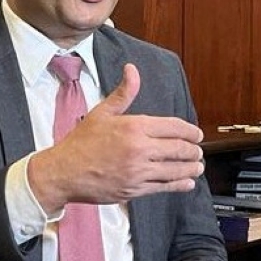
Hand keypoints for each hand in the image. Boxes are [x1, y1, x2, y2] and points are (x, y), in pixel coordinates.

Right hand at [27, 63, 203, 212]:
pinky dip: (180, 185)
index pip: (174, 127)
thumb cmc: (81, 143)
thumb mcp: (101, 113)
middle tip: (197, 151)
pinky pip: (165, 187)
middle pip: (179, 149)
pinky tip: (186, 183)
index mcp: (134, 127)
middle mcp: (139, 149)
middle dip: (193, 150)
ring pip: (176, 170)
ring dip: (191, 168)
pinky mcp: (135, 189)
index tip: (196, 134)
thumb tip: (132, 70)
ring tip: (196, 167)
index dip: (190, 131)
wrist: (63, 172)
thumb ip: (123, 94)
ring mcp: (138, 172)